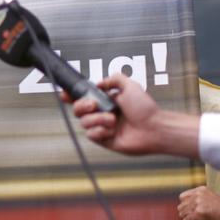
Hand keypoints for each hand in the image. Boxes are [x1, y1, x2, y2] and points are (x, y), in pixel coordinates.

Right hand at [73, 73, 198, 157]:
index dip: (71, 95)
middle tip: (95, 105)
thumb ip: (114, 79)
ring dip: (98, 119)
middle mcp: (101, 113)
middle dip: (82, 105)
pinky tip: (112, 131)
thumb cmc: (145, 109)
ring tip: (113, 120)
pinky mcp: (103, 140)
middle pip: (78, 109)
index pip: (83, 96)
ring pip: (84, 122)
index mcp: (106, 100)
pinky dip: (101, 131)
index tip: (65, 94)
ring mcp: (102, 127)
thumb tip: (99, 83)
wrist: (153, 128)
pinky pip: (91, 134)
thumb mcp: (130, 86)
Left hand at [177, 186, 219, 219]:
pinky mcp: (197, 214)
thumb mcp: (212, 199)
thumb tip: (190, 208)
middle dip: (185, 213)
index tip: (190, 212)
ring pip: (182, 213)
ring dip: (187, 219)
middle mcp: (198, 195)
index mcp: (201, 190)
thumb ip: (200, 201)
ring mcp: (197, 204)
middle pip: (181, 205)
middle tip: (192, 219)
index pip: (183, 197)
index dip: (186, 205)